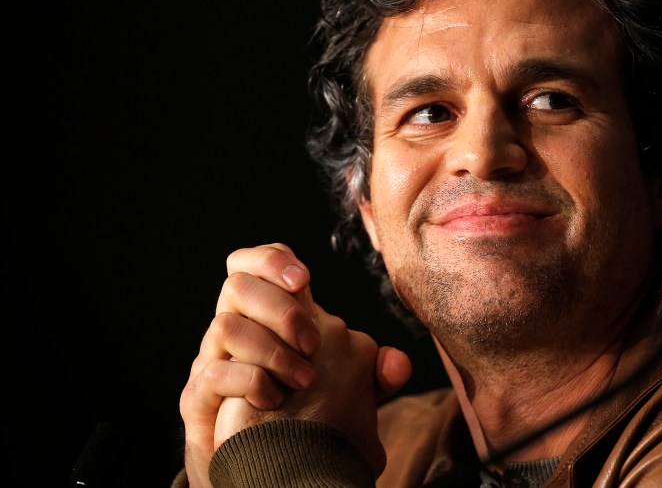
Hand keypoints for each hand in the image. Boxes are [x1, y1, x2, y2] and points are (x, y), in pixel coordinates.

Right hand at [178, 243, 410, 485]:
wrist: (267, 475)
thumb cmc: (304, 426)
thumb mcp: (345, 394)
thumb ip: (371, 374)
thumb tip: (399, 364)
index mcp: (270, 318)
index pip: (259, 266)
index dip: (275, 260)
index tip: (305, 281)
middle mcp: (237, 332)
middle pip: (238, 285)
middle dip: (281, 308)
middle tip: (312, 345)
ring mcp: (212, 363)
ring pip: (224, 325)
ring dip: (271, 349)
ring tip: (303, 381)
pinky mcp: (197, 399)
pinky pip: (213, 373)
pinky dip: (249, 381)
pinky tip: (273, 400)